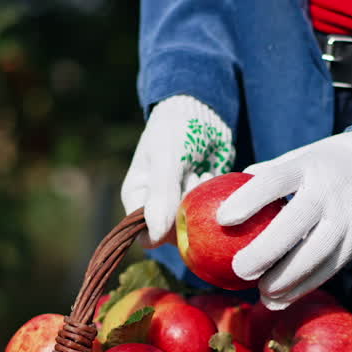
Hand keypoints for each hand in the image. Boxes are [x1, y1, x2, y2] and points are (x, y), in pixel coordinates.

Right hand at [120, 95, 234, 246]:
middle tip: (192, 175)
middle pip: (175, 233)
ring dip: (202, 200)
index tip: (180, 200)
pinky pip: (213, 214)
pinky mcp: (202, 204)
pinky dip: (215, 197)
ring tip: (200, 171)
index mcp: (136, 200)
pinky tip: (210, 173)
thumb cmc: (176, 130)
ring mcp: (181, 208)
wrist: (203, 114)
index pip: (146, 235)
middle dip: (188, 207)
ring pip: (196, 224)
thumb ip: (161, 196)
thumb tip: (154, 238)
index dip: (165, 227)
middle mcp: (156, 209)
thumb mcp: (167, 160)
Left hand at [216, 132, 351, 308]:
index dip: (249, 199)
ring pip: (317, 254)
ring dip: (287, 279)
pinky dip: (303, 288)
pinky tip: (279, 300)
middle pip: (297, 223)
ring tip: (262, 293)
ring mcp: (347, 220)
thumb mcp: (295, 159)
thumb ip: (261, 178)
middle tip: (239, 270)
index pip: (276, 180)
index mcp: (306, 166)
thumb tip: (213, 198)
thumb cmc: (318, 168)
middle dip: (267, 250)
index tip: (222, 219)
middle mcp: (329, 192)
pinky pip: (328, 270)